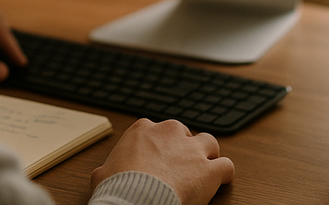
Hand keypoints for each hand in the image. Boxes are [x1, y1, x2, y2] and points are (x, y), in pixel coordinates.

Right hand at [91, 119, 233, 204]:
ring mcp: (192, 150)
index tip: (157, 159)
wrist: (135, 199)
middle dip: (183, 148)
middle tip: (179, 166)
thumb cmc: (117, 187)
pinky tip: (221, 181)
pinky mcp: (209, 170)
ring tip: (203, 169)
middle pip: (184, 133)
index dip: (158, 146)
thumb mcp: (102, 173)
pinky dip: (224, 174)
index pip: (156, 130)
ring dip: (208, 155)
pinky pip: (226, 166)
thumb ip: (110, 167)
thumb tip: (106, 174)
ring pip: (209, 143)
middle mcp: (170, 133)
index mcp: (143, 130)